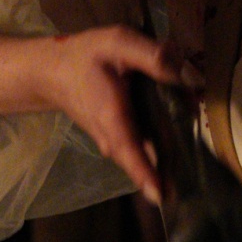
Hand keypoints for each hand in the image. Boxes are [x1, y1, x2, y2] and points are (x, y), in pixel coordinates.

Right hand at [43, 25, 197, 204]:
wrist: (53, 71)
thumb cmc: (86, 56)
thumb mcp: (119, 43)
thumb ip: (152, 57)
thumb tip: (188, 75)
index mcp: (112, 115)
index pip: (129, 151)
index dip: (145, 174)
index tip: (161, 198)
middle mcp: (112, 137)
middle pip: (142, 162)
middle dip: (165, 174)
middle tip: (186, 190)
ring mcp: (113, 142)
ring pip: (141, 158)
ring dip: (164, 166)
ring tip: (186, 178)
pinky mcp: (116, 139)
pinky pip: (139, 152)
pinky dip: (157, 155)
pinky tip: (179, 151)